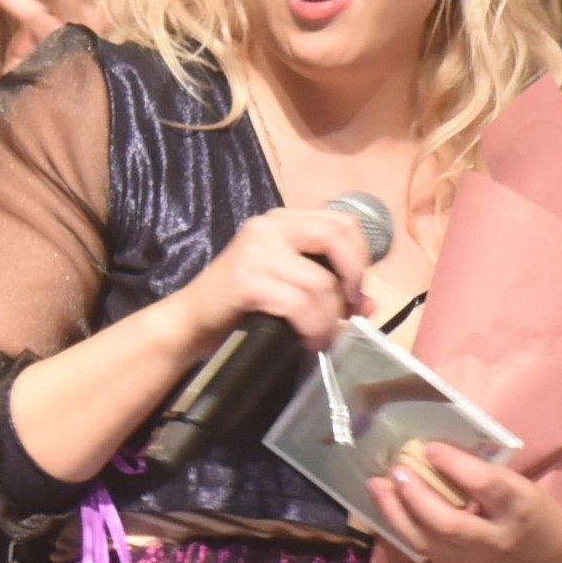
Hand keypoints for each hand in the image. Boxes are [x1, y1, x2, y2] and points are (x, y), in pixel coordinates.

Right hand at [172, 204, 375, 368]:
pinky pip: (300, 305)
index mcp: (283, 221)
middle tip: (347, 309)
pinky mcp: (246, 280)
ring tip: (320, 335)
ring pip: (321, 282)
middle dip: (353, 277)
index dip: (360, 257)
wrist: (191, 321)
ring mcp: (256, 251)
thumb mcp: (289, 286)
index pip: (343, 222)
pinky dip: (313, 327)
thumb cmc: (243, 304)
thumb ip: (329, 287)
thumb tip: (370, 305)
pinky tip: (308, 340)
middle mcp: (270, 227)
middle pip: (336, 236)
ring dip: (329, 318)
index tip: (356, 290)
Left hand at [367, 442, 561, 562]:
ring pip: (427, 541)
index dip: (454, 465)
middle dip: (414, 496)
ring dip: (396, 513)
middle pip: (447, 522)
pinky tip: (391, 507)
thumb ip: (482, 475)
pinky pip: (425, 549)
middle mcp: (496, 541)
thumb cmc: (534, 514)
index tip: (429, 448)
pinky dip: (404, 526)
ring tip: (377, 487)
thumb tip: (434, 455)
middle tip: (395, 471)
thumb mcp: (520, 487)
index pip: (484, 485)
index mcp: (519, 509)